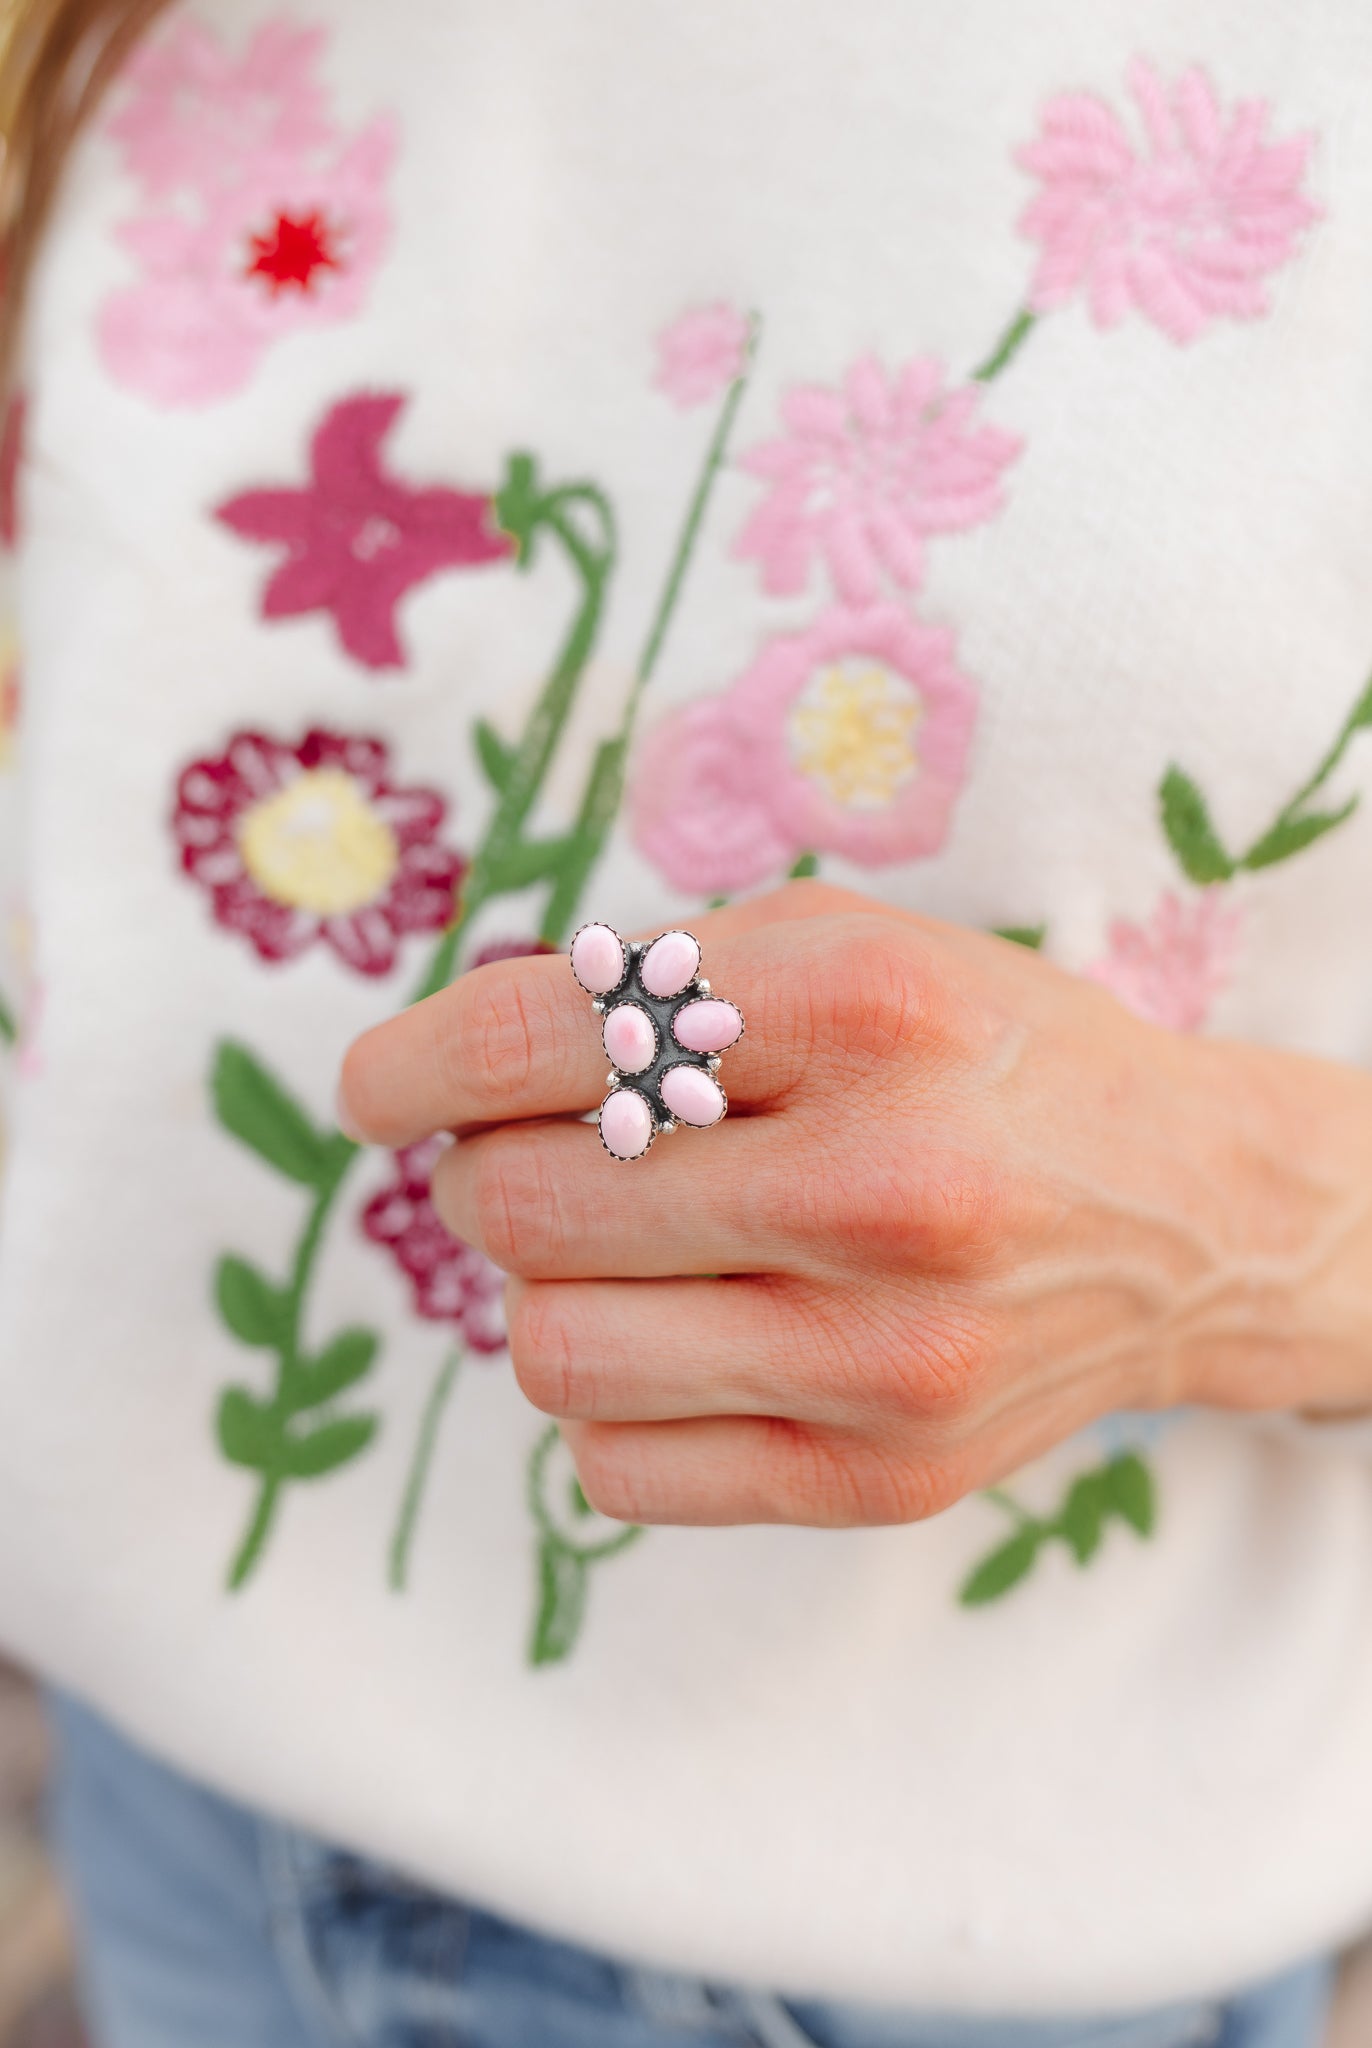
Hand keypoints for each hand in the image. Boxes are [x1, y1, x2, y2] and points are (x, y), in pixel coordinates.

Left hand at [338, 882, 1371, 1526]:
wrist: (1185, 1216)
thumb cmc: (980, 1057)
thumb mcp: (841, 948)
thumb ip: (647, 986)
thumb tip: (443, 1072)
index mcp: (861, 1010)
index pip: (544, 1037)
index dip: (414, 1064)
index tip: (380, 1089)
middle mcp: (882, 1188)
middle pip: (518, 1205)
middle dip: (485, 1170)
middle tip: (544, 1152)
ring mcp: (888, 1357)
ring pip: (549, 1352)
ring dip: (543, 1289)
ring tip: (620, 1248)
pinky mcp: (884, 1478)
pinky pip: (614, 1473)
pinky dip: (608, 1402)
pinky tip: (681, 1339)